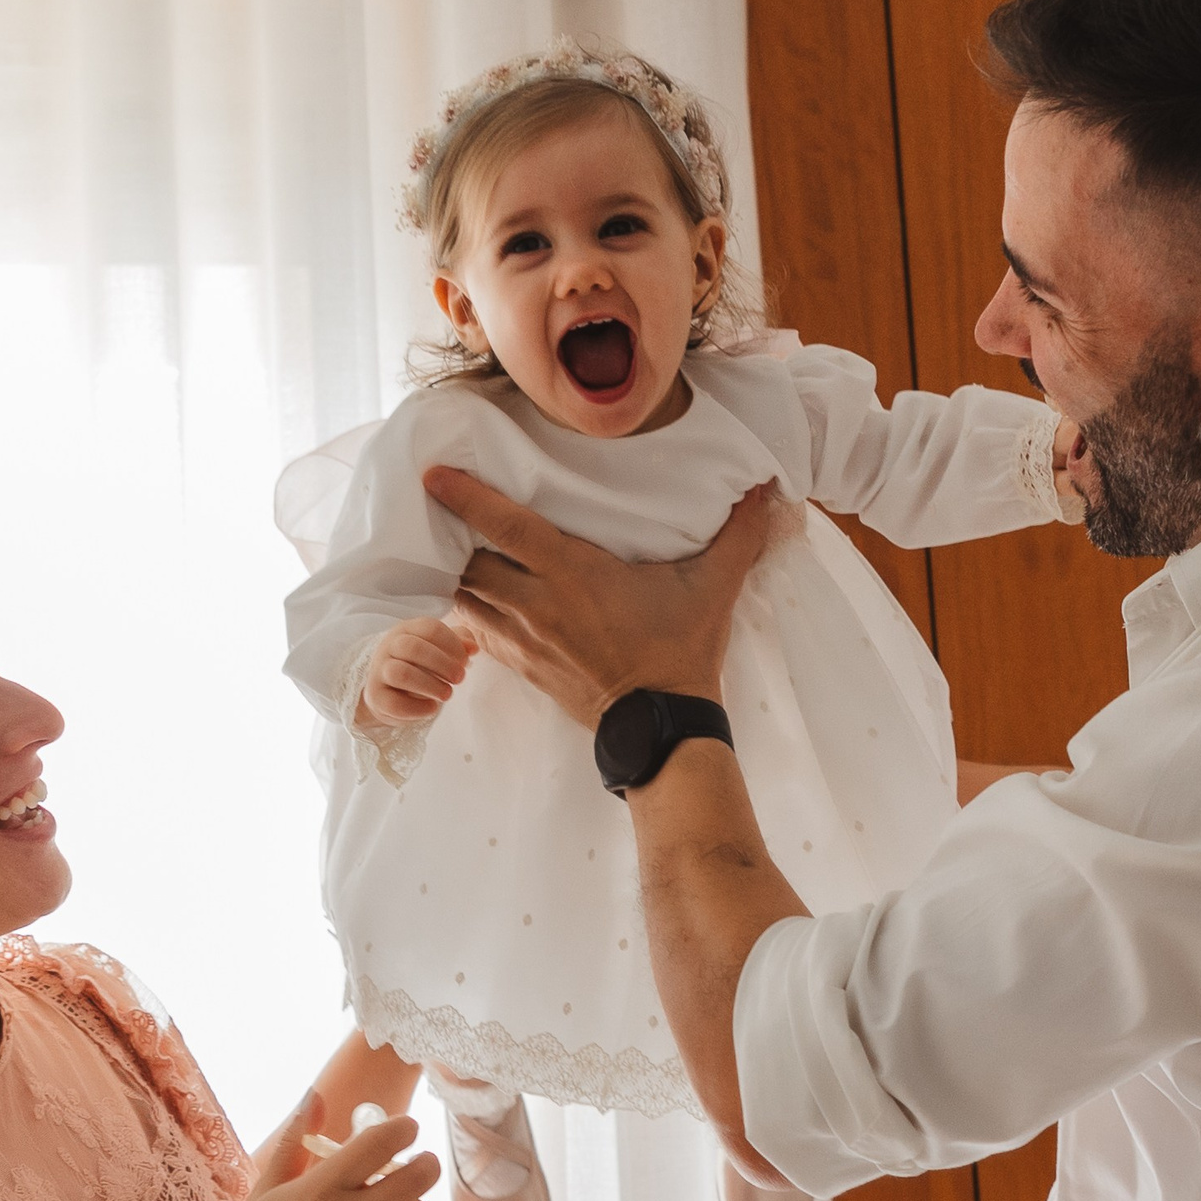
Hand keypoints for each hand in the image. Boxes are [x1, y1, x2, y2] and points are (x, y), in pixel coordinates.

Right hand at [355, 613, 476, 733]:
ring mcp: (379, 671)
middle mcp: (389, 647)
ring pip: (400, 674)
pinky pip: (394, 703)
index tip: (465, 661)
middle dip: (443, 664)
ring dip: (430, 685)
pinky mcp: (375, 697)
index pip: (430, 628)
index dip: (453, 645)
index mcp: (407, 630)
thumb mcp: (438, 648)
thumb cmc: (419, 665)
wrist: (388, 690)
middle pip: (412, 648)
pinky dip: (417, 708)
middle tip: (460, 678)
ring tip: (447, 694)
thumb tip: (472, 647)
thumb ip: (458, 642)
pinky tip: (432, 707)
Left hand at [426, 466, 778, 730]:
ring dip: (449, 570)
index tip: (434, 474)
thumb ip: (737, 534)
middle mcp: (537, 604)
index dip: (468, 497)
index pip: (506, 526)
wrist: (661, 726)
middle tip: (432, 502)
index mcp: (573, 575)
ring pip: (463, 596)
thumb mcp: (713, 589)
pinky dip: (462, 607)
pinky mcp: (519, 665)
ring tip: (439, 542)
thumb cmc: (681, 652)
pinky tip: (463, 591)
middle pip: (468, 560)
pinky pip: (474, 630)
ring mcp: (523, 638)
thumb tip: (767, 487)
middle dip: (446, 532)